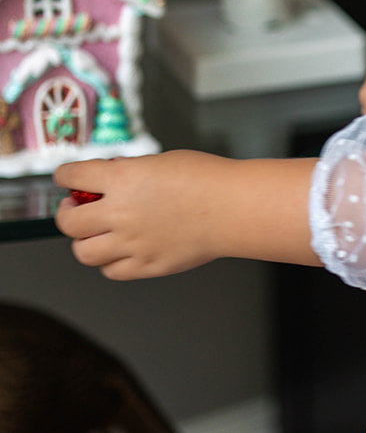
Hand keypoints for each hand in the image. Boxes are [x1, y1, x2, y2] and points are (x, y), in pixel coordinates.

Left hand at [55, 151, 318, 279]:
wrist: (233, 207)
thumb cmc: (207, 179)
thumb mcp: (159, 162)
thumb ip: (128, 173)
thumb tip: (108, 181)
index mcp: (122, 179)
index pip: (72, 177)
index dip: (65, 176)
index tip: (66, 178)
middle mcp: (120, 212)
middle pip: (69, 222)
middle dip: (67, 214)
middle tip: (74, 210)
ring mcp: (131, 243)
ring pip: (83, 252)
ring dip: (85, 241)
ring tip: (97, 233)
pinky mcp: (146, 265)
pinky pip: (111, 271)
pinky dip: (109, 262)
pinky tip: (120, 250)